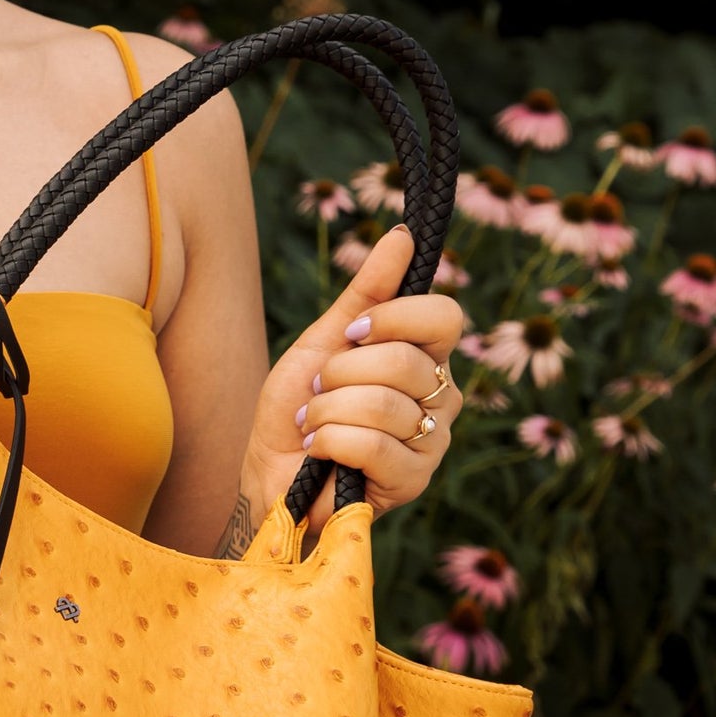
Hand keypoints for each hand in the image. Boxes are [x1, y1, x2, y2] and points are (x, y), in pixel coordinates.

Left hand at [245, 224, 467, 523]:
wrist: (270, 471)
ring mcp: (432, 441)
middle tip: (319, 391)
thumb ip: (367, 293)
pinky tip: (318, 450)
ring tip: (314, 423)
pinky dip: (330, 442)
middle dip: (340, 373)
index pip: (445, 318)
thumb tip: (403, 235)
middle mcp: (441, 397)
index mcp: (426, 357)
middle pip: (404, 361)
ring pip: (384, 404)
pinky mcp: (412, 481)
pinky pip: (374, 445)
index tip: (351, 333)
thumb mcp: (324, 340)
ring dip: (327, 410)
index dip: (395, 317)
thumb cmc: (298, 406)